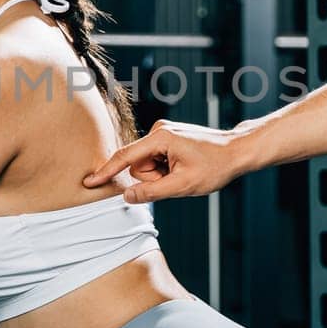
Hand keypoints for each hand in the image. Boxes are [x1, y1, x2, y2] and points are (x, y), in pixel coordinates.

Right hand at [82, 119, 251, 201]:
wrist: (237, 151)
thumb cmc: (215, 167)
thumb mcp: (183, 186)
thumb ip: (153, 192)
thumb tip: (127, 196)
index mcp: (161, 138)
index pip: (126, 158)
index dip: (106, 172)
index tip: (89, 182)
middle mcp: (159, 131)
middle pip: (138, 165)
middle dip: (154, 178)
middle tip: (178, 179)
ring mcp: (164, 133)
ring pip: (148, 165)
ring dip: (161, 175)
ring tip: (184, 172)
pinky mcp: (168, 138)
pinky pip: (156, 160)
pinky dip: (166, 169)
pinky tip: (184, 167)